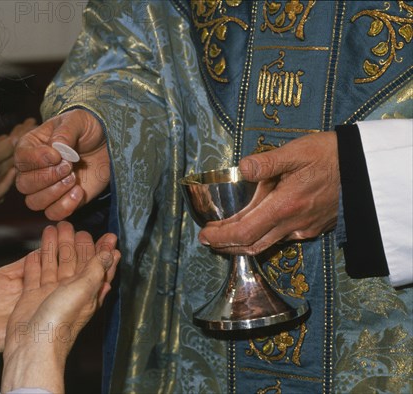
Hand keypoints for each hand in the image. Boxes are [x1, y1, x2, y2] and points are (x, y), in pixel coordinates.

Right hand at [1, 221, 119, 392]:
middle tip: (74, 226)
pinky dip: (35, 262)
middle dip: (75, 243)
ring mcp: (49, 295)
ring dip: (54, 247)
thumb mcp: (83, 290)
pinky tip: (35, 252)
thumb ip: (95, 270)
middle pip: (74, 262)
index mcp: (87, 292)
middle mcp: (69, 292)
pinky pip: (34, 275)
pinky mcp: (31, 298)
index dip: (104, 251)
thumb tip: (111, 254)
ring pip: (53, 264)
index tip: (108, 236)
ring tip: (54, 228)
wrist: (31, 345)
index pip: (98, 267)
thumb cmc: (59, 321)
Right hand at [14, 109, 110, 219]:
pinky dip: (65, 206)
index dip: (37, 160)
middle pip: (24, 184)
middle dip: (47, 177)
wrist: (107, 144)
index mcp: (31, 146)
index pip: (20, 159)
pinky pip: (53, 214)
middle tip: (69, 166)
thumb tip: (56, 149)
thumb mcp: (78, 121)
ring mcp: (47, 188)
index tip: (57, 155)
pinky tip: (79, 191)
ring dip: (54, 193)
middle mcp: (34, 169)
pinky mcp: (62, 201)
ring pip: (34, 202)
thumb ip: (65, 132)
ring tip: (73, 178)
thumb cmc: (87, 129)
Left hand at [198, 132, 339, 254]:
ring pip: (266, 244)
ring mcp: (304, 229)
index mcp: (284, 206)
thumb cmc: (330, 155)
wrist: (367, 168)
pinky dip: (262, 235)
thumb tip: (241, 168)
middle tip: (208, 237)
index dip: (221, 237)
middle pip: (252, 245)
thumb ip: (267, 162)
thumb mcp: (297, 151)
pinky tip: (256, 224)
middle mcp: (293, 224)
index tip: (203, 235)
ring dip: (243, 242)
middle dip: (226, 244)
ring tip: (225, 233)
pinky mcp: (313, 228)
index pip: (245, 232)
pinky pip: (282, 238)